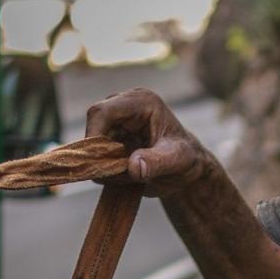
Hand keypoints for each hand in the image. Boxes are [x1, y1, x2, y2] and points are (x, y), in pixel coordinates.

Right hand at [84, 87, 215, 195]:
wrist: (187, 170)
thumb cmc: (186, 159)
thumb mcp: (176, 161)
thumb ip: (156, 162)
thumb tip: (133, 166)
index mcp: (141, 102)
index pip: (103, 111)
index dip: (94, 135)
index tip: (99, 163)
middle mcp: (125, 105)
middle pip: (93, 125)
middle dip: (100, 153)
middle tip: (118, 174)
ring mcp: (116, 121)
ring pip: (92, 143)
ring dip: (104, 163)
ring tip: (130, 176)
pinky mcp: (111, 136)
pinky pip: (96, 154)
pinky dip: (106, 168)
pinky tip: (126, 175)